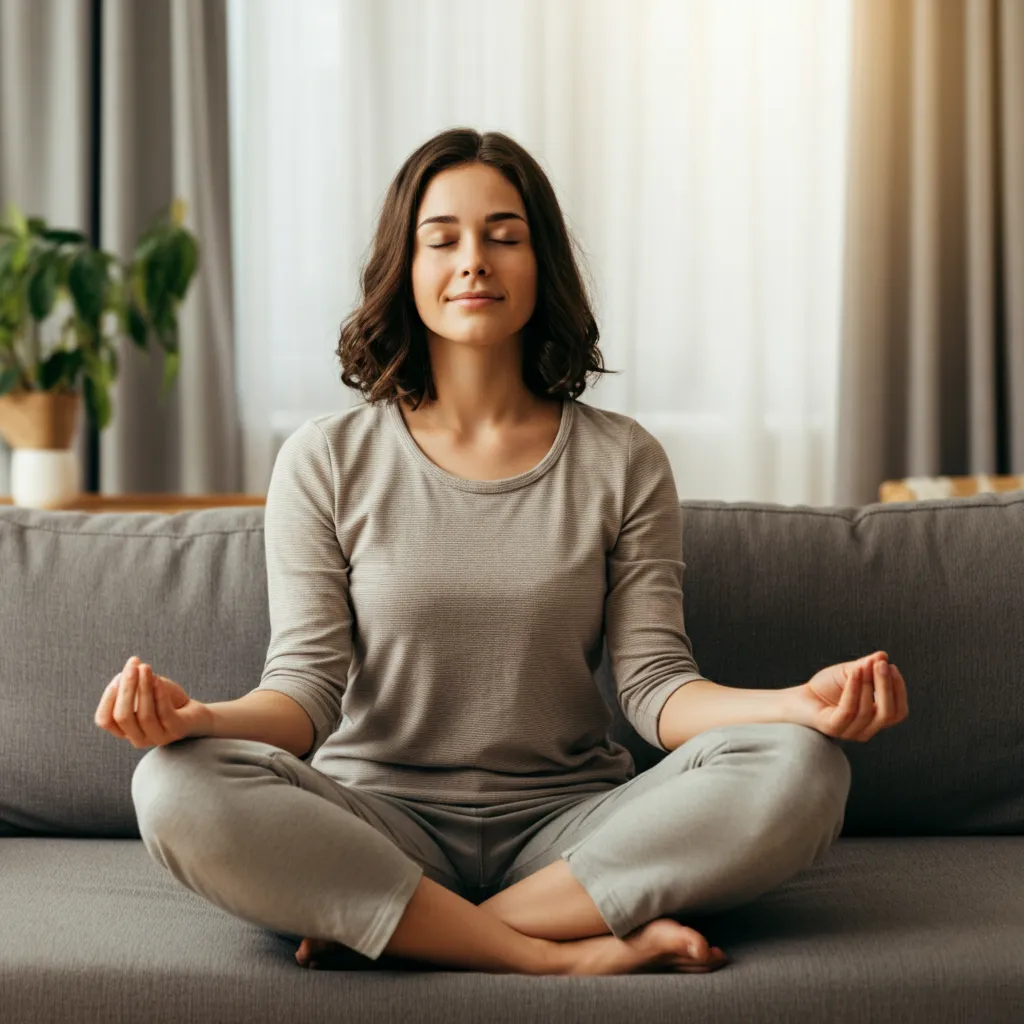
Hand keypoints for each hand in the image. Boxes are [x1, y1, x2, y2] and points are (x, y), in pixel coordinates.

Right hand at [94, 655, 212, 748]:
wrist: (195, 713)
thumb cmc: (165, 700)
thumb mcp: (144, 689)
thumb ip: (132, 683)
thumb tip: (126, 672)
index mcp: (124, 731)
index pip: (104, 719)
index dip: (109, 697)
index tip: (119, 675)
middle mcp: (138, 738)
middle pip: (122, 717)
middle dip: (126, 688)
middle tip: (132, 666)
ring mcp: (157, 738)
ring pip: (144, 715)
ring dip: (143, 688)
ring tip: (146, 667)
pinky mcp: (176, 731)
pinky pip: (164, 714)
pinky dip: (160, 694)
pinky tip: (158, 679)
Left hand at [783, 651, 908, 741]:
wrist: (797, 697)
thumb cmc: (826, 687)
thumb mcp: (850, 673)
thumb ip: (867, 666)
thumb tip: (883, 655)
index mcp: (874, 720)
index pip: (898, 712)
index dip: (899, 690)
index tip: (892, 666)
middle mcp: (865, 730)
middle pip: (887, 714)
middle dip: (887, 687)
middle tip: (882, 664)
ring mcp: (849, 732)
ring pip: (868, 712)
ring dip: (867, 685)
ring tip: (862, 666)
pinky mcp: (832, 728)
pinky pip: (848, 710)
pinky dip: (853, 689)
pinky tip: (854, 672)